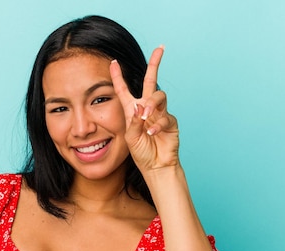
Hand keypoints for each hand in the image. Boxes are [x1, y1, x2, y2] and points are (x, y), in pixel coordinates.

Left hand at [109, 46, 179, 170]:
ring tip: (145, 116)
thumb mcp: (131, 137)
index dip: (118, 76)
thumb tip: (140, 107)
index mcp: (133, 110)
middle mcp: (147, 108)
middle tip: (160, 49)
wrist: (156, 166)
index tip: (113, 62)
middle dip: (155, 63)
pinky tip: (152, 133)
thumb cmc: (141, 153)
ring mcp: (160, 113)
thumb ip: (134, 122)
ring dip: (151, 104)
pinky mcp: (171, 122)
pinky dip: (157, 125)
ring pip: (159, 96)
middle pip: (151, 80)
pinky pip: (165, 117)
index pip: (124, 89)